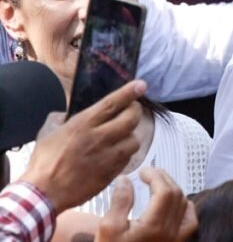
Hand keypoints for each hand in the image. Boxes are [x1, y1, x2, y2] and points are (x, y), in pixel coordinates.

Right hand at [21, 81, 145, 212]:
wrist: (44, 194)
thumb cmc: (43, 162)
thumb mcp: (48, 133)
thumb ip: (60, 118)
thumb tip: (66, 113)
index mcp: (83, 124)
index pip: (112, 103)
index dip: (129, 92)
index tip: (141, 85)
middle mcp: (99, 138)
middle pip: (131, 119)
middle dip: (134, 112)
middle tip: (130, 112)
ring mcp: (108, 157)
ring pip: (134, 140)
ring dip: (130, 136)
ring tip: (121, 137)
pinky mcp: (112, 173)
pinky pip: (128, 159)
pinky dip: (125, 154)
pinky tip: (115, 154)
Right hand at [95, 169, 197, 241]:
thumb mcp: (108, 229)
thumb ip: (120, 201)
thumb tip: (126, 179)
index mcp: (155, 226)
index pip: (165, 191)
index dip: (156, 176)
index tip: (143, 171)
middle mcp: (172, 232)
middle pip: (177, 195)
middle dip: (164, 179)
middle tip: (150, 173)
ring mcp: (177, 238)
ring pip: (185, 205)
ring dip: (173, 189)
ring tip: (158, 184)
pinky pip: (190, 220)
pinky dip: (184, 206)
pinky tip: (174, 202)